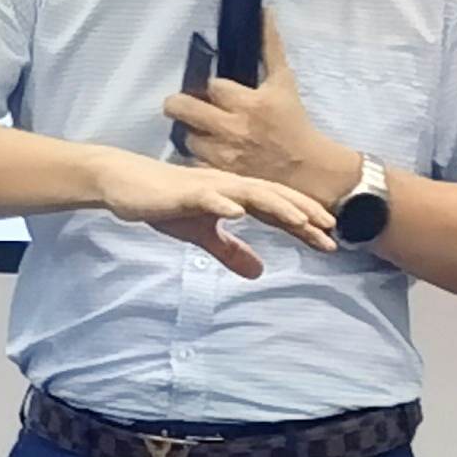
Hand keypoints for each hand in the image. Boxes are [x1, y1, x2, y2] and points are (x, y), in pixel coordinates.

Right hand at [89, 151, 335, 278]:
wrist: (124, 184)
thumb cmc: (165, 204)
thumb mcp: (201, 234)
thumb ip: (230, 251)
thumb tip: (259, 273)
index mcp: (234, 195)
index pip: (277, 207)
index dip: (304, 222)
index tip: (330, 240)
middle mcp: (228, 186)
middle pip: (274, 197)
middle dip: (304, 213)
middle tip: (332, 231)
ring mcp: (208, 186)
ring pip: (249, 192)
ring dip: (277, 205)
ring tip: (301, 219)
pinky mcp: (184, 191)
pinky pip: (208, 196)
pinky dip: (224, 202)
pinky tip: (238, 212)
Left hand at [163, 29, 354, 205]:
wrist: (309, 172)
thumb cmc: (295, 123)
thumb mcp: (285, 82)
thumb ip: (271, 45)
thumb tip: (265, 9)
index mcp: (248, 102)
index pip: (211, 84)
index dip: (213, 88)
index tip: (219, 93)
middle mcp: (231, 128)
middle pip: (181, 106)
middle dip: (179, 104)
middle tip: (185, 106)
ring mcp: (222, 155)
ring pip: (185, 136)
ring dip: (192, 132)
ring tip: (204, 132)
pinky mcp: (219, 177)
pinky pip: (193, 161)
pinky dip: (198, 157)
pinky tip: (210, 154)